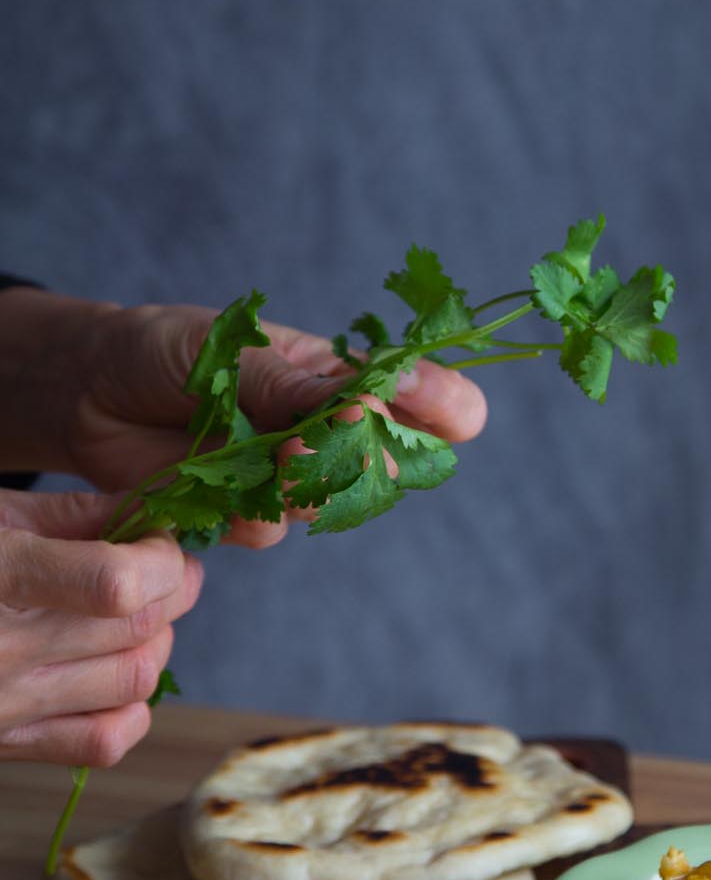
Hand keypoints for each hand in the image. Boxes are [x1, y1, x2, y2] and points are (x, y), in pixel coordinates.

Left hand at [0, 291, 486, 542]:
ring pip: (328, 501)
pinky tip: (203, 481)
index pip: (415, 393)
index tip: (456, 414)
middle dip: (363, 456)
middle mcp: (323, 430)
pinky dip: (239, 510)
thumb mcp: (232, 350)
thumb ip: (295, 386)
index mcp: (335, 374)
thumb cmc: (164, 350)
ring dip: (294, 484)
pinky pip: (268, 530)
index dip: (441, 404)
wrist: (85, 391)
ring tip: (243, 450)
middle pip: (386, 460)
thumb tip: (361, 409)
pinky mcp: (243, 514)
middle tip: (318, 442)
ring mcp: (286, 475)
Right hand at [0, 491, 202, 764]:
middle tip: (168, 566)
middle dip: (174, 588)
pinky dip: (131, 706)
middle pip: (137, 626)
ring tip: (141, 613)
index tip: (160, 540)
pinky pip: (104, 742)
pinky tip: (113, 672)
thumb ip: (69, 514)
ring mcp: (0, 705)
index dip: (162, 557)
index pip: (115, 583)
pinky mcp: (1, 744)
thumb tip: (150, 513)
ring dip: (158, 640)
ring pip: (135, 678)